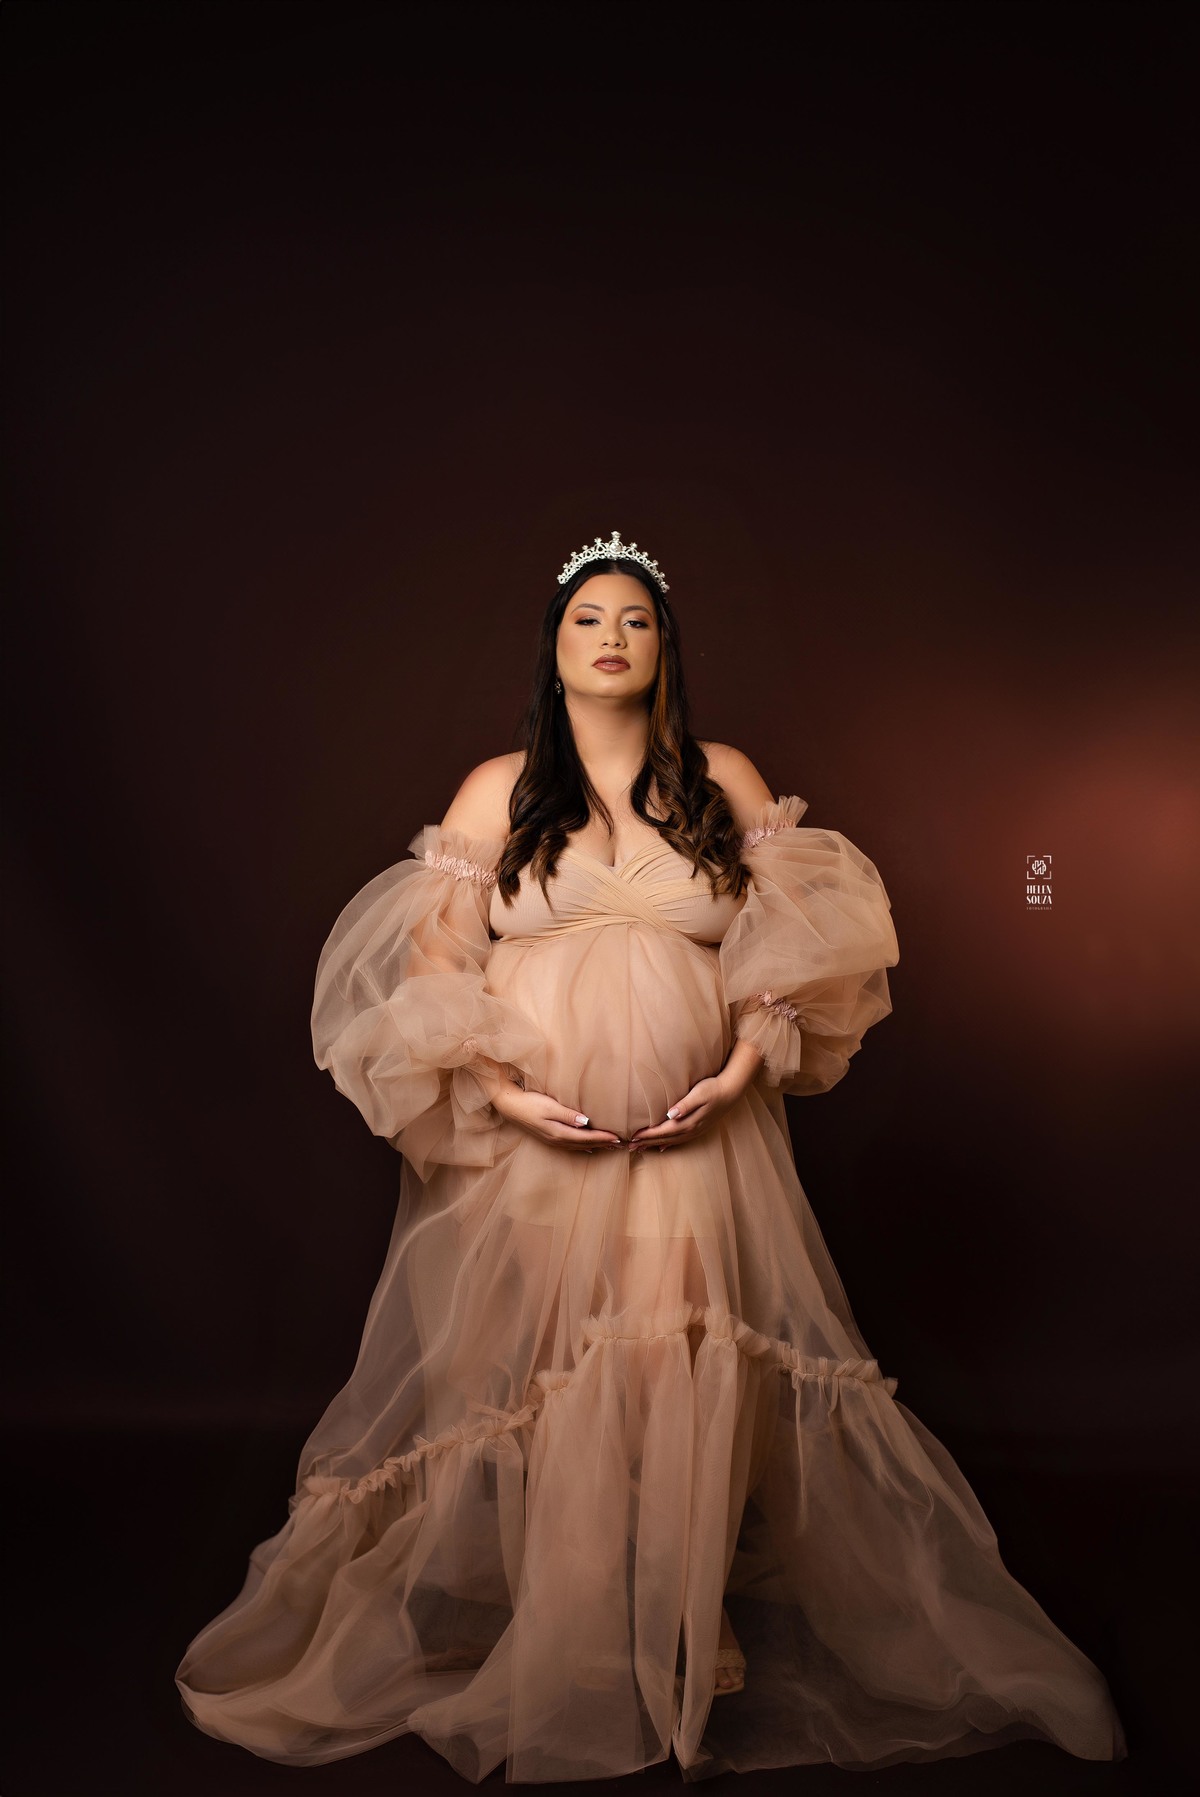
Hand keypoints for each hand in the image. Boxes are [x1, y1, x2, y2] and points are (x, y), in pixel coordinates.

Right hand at [487, 1077, 622, 1151]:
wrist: (509, 1106)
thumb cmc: (530, 1103)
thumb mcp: (549, 1107)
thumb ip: (568, 1115)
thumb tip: (586, 1122)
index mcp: (559, 1133)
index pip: (587, 1137)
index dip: (603, 1138)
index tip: (618, 1138)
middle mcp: (558, 1140)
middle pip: (585, 1144)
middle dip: (603, 1144)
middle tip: (621, 1144)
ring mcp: (553, 1141)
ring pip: (579, 1146)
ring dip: (595, 1146)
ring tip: (610, 1147)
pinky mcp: (549, 1137)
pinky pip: (571, 1146)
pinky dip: (583, 1147)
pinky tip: (589, 1149)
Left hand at [630, 1039, 763, 1151]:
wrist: (732, 1091)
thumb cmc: (713, 1088)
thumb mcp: (699, 1093)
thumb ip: (685, 1104)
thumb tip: (671, 1114)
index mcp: (688, 1121)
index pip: (663, 1131)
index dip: (647, 1134)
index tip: (632, 1136)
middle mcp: (690, 1129)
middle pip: (665, 1138)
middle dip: (647, 1142)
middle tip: (629, 1146)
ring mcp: (695, 1130)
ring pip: (671, 1141)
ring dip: (655, 1144)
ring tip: (640, 1148)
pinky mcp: (698, 1128)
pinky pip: (679, 1140)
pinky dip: (669, 1144)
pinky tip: (662, 1148)